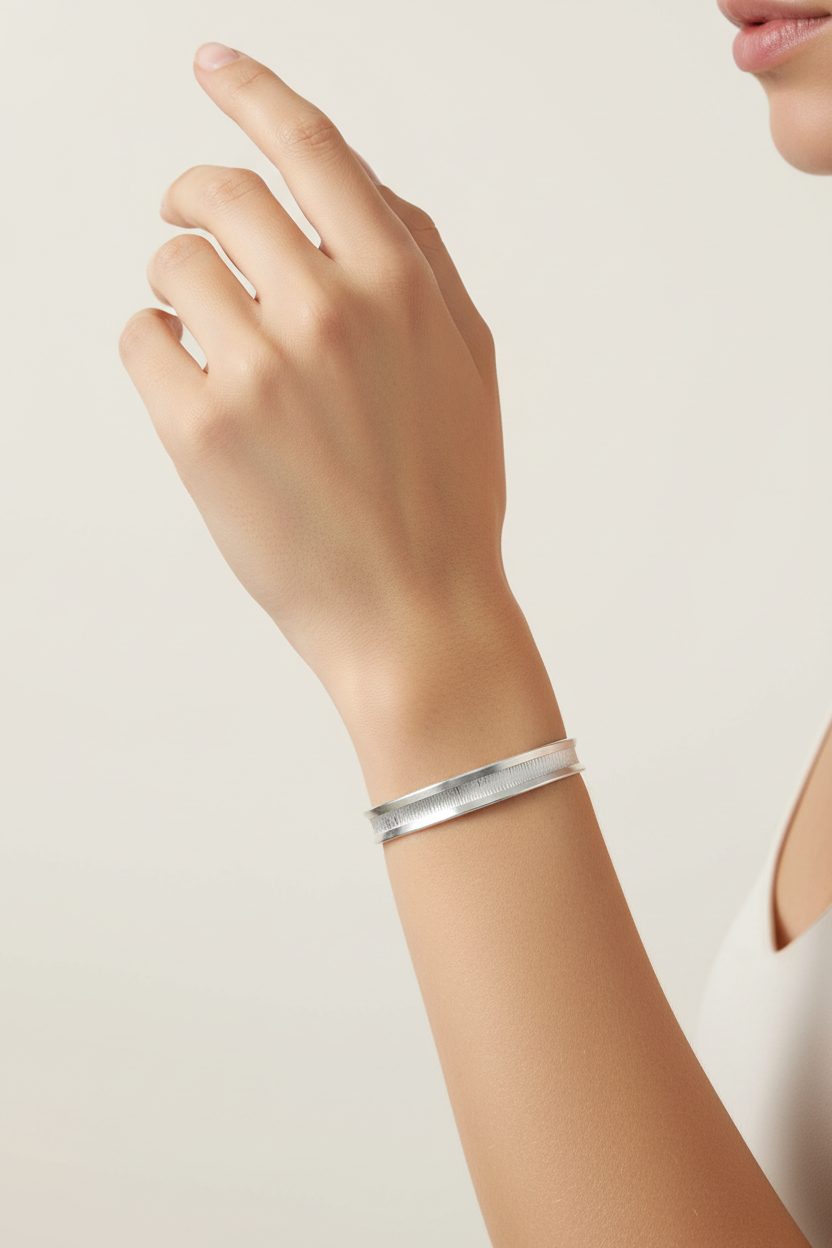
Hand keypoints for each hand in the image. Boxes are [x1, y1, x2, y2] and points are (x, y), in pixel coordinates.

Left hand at [119, 43, 510, 721]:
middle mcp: (329, 309)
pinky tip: (195, 388)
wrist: (416, 613)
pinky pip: (140, 338)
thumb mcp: (466, 362)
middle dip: (193, 202)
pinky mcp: (201, 429)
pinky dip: (155, 348)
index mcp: (400, 285)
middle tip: (185, 225)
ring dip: (176, 287)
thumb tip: (356, 182)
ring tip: (208, 338)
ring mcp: (261, 367)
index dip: (252, 92)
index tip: (214, 65)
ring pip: (170, 264)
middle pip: (219, 193)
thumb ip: (419, 260)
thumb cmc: (447, 495)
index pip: (310, 146)